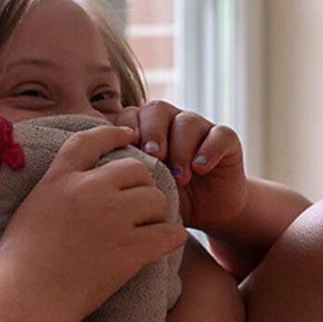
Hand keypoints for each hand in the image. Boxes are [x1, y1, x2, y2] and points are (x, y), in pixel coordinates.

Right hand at [0, 125, 187, 317]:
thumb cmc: (20, 260)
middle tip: (137, 205)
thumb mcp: (31, 207)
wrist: (28, 295)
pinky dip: (172, 236)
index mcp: (60, 178)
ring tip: (147, 228)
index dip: (112, 133)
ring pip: (155, 198)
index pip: (91, 141)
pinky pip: (168, 232)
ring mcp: (111, 219)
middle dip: (141, 184)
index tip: (128, 133)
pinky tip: (167, 241)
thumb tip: (69, 185)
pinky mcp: (129, 249)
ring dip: (156, 212)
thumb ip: (55, 189)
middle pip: (135, 169)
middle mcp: (88, 190)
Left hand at [114, 101, 250, 233]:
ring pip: (187, 121)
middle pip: (157, 109)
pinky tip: (200, 168)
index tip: (124, 155)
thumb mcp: (143, 188)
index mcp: (145, 129)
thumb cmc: (167, 198)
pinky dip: (209, 150)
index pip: (130, 115)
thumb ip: (124, 174)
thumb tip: (97, 172)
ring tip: (179, 177)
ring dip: (180, 147)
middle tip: (153, 157)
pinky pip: (220, 134)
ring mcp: (199, 128)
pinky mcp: (226, 140)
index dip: (126, 130)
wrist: (207, 212)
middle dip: (152, 132)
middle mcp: (171, 122)